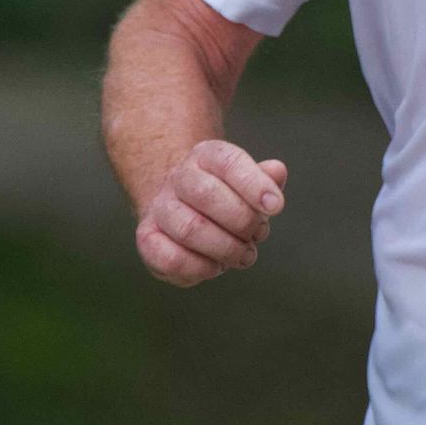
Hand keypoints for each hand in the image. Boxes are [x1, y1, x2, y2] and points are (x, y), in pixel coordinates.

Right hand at [135, 136, 287, 286]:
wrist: (183, 209)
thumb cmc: (227, 199)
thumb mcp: (249, 184)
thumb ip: (266, 179)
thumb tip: (277, 171)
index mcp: (205, 156)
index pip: (228, 162)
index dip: (254, 184)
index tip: (276, 206)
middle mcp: (178, 177)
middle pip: (206, 194)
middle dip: (242, 221)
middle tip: (256, 235)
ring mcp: (159, 208)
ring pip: (189, 228)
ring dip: (226, 248)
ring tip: (243, 255)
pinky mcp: (148, 239)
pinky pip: (172, 258)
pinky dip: (202, 268)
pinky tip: (216, 266)